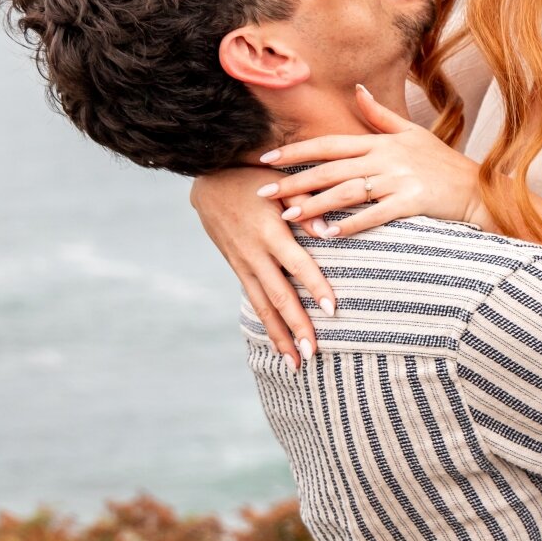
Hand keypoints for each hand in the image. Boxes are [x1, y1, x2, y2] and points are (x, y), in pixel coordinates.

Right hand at [189, 166, 335, 369]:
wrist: (207, 179)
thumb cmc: (253, 176)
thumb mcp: (280, 183)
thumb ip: (306, 206)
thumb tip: (329, 232)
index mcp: (270, 231)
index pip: (298, 264)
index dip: (315, 286)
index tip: (333, 310)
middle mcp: (254, 253)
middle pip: (279, 296)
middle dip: (296, 326)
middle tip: (313, 353)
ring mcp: (243, 263)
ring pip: (263, 306)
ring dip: (280, 336)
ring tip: (296, 364)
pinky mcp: (237, 268)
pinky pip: (254, 300)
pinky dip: (267, 324)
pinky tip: (279, 344)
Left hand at [255, 84, 486, 238]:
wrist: (478, 186)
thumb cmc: (443, 162)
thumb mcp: (412, 133)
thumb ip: (380, 116)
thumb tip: (358, 90)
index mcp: (380, 142)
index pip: (329, 144)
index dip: (297, 150)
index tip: (267, 158)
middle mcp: (385, 158)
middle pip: (330, 169)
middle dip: (294, 181)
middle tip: (264, 193)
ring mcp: (398, 180)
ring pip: (347, 192)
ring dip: (315, 205)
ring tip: (289, 217)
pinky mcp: (411, 202)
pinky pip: (375, 214)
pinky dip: (352, 224)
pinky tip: (330, 234)